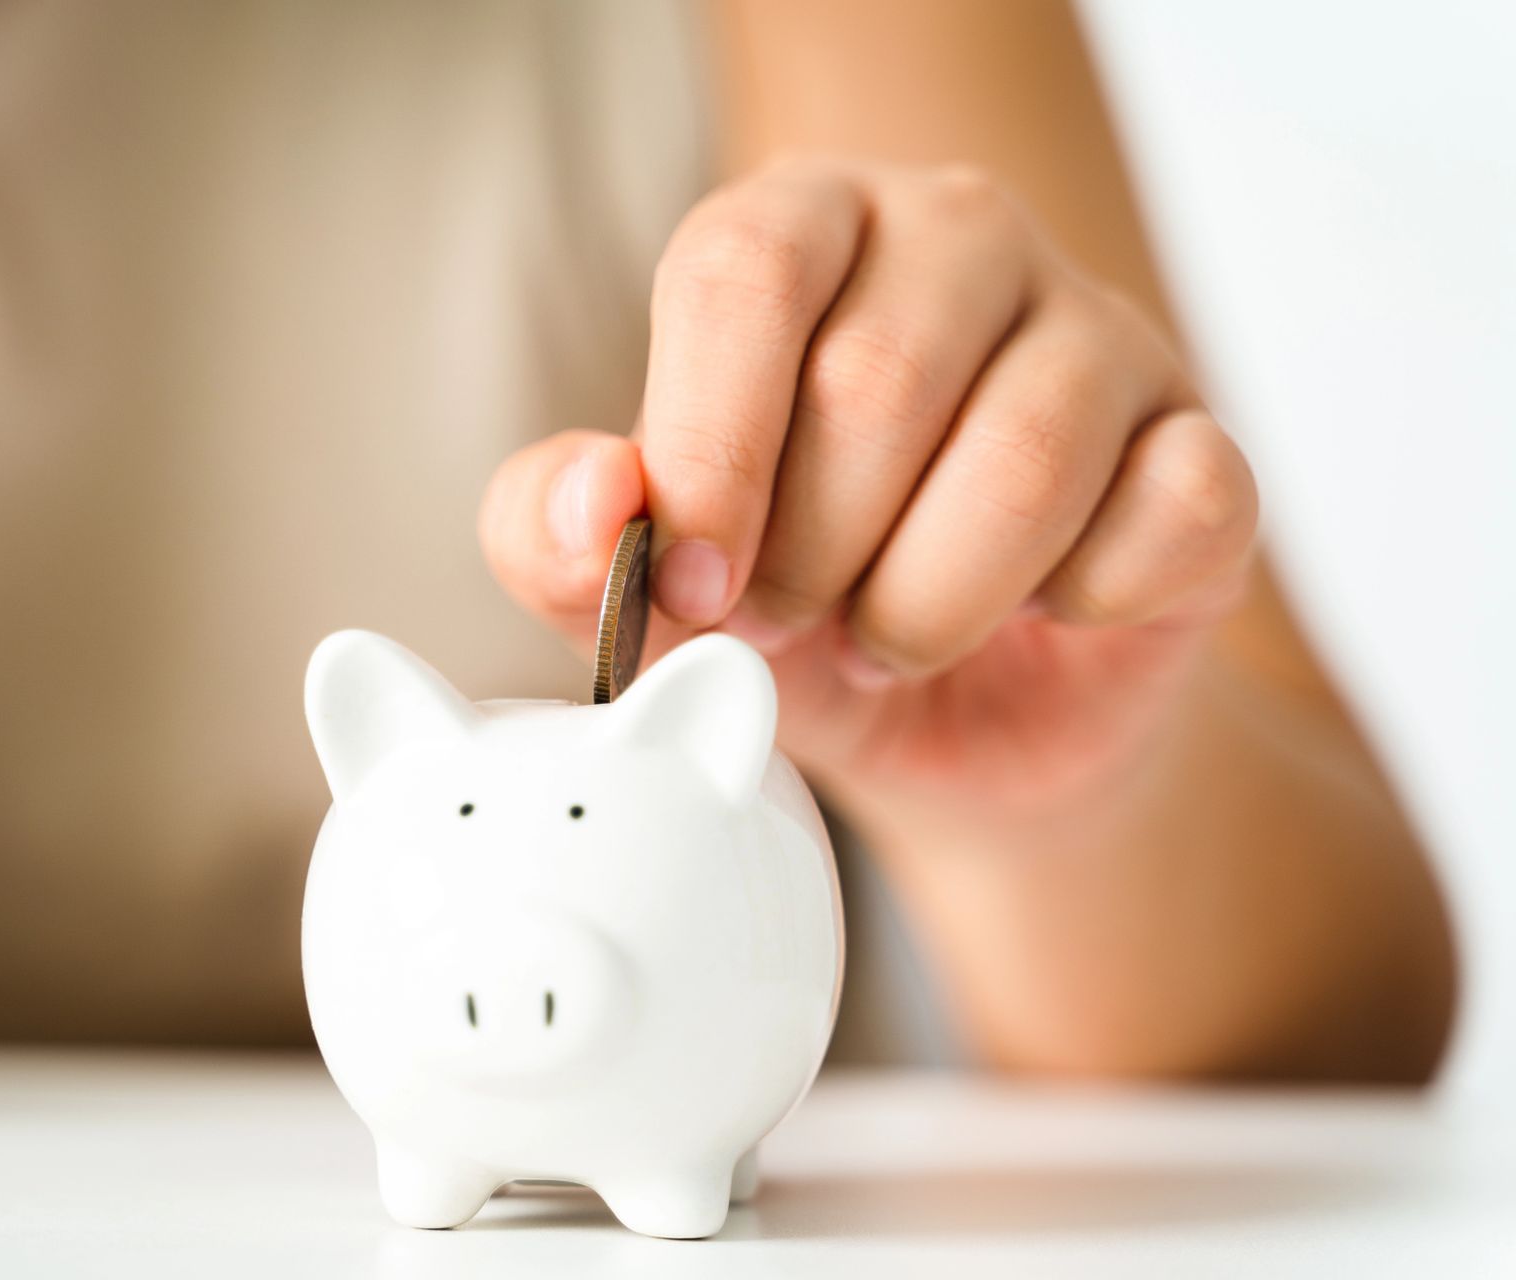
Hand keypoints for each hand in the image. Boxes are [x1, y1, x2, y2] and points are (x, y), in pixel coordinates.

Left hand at [482, 158, 1255, 811]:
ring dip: (929, 606)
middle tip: (793, 621)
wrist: (952, 722)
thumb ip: (558, 535)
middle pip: (876, 379)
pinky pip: (1172, 513)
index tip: (696, 587)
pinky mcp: (1205, 441)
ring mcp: (1098, 330)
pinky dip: (1082, 608)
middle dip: (811, 558)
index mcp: (800, 229)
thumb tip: (593, 503)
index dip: (710, 448)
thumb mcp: (648, 591)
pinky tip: (1043, 615)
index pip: (744, 273)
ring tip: (891, 633)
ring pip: (1023, 459)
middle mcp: (956, 241)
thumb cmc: (788, 616)